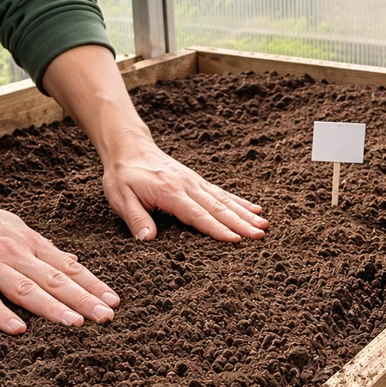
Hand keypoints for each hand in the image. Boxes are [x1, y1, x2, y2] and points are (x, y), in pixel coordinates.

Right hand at [0, 188, 119, 333]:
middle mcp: (12, 253)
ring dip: (52, 308)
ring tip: (75, 324)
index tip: (113, 300)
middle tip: (106, 316)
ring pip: (25, 289)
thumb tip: (70, 262)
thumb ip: (39, 249)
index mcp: (27, 242)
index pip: (66, 266)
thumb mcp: (12, 228)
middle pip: (53, 279)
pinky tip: (19, 329)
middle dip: (83, 299)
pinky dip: (1, 314)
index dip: (92, 284)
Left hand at [102, 132, 268, 242]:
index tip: (236, 239)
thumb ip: (136, 218)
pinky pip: (222, 193)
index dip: (217, 229)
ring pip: (225, 200)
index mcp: (171, 193)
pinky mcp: (198, 181)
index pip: (197, 215)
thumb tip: (148, 239)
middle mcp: (188, 186)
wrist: (128, 147)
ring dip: (245, 214)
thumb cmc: (123, 176)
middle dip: (241, 223)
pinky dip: (240, 202)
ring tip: (264, 225)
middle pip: (218, 208)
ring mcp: (196, 182)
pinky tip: (255, 209)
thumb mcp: (120, 198)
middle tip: (260, 236)